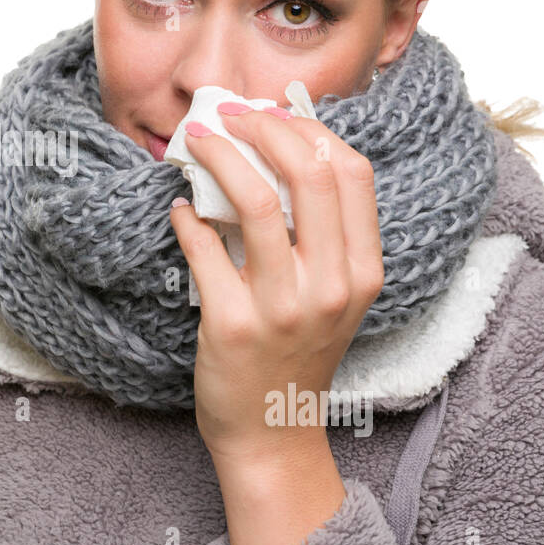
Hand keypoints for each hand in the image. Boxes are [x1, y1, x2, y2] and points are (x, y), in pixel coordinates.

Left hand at [168, 105, 384, 463]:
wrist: (271, 432)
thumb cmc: (298, 352)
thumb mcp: (331, 294)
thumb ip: (319, 235)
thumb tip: (275, 152)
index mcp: (363, 270)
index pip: (351, 172)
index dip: (309, 129)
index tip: (271, 113)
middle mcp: (331, 286)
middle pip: (308, 174)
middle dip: (262, 128)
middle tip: (227, 115)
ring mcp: (282, 307)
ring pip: (252, 201)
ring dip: (217, 157)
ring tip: (195, 143)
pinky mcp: (230, 324)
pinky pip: (202, 246)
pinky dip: (186, 216)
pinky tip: (180, 209)